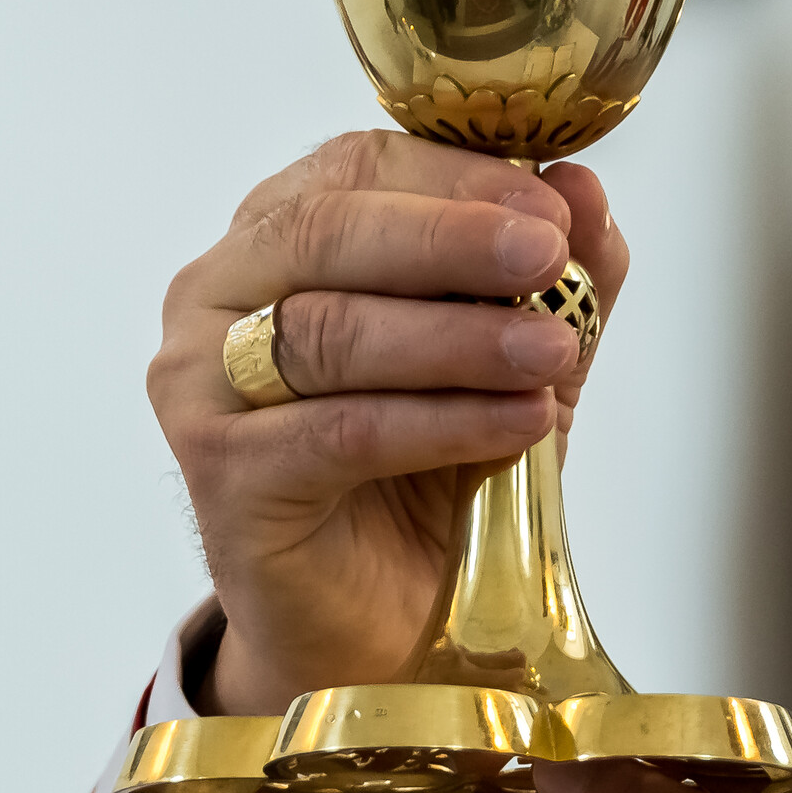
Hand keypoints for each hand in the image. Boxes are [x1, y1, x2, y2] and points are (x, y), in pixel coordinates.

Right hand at [149, 130, 628, 714]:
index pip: (358, 168)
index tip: (554, 205)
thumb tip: (587, 189)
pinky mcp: (221, 475)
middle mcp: (223, 294)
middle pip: (326, 232)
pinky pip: (338, 432)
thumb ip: (556, 279)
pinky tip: (520, 423)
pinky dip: (440, 423)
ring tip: (553, 351)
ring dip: (459, 338)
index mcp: (283, 236)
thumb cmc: (438, 475)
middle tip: (548, 254)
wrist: (391, 625)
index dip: (458, 176)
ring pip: (330, 332)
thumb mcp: (521, 364)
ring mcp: (204, 384)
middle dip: (452, 239)